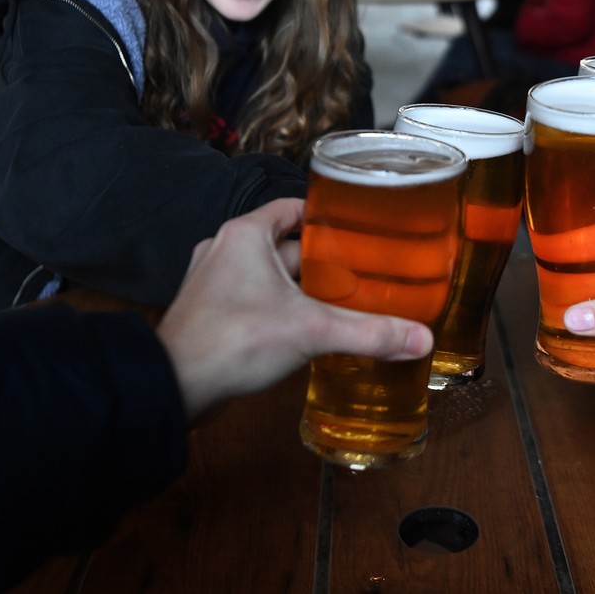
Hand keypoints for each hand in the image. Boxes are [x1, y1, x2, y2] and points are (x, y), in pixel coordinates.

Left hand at [157, 199, 433, 420]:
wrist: (173, 386)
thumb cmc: (232, 341)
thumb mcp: (312, 330)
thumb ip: (369, 332)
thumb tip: (420, 338)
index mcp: (246, 234)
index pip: (293, 208)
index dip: (327, 217)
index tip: (359, 230)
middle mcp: (226, 250)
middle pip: (287, 245)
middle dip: (324, 261)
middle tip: (363, 273)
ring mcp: (214, 283)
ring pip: (270, 275)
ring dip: (302, 287)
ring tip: (343, 301)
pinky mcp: (211, 313)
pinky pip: (254, 300)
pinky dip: (280, 309)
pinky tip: (306, 329)